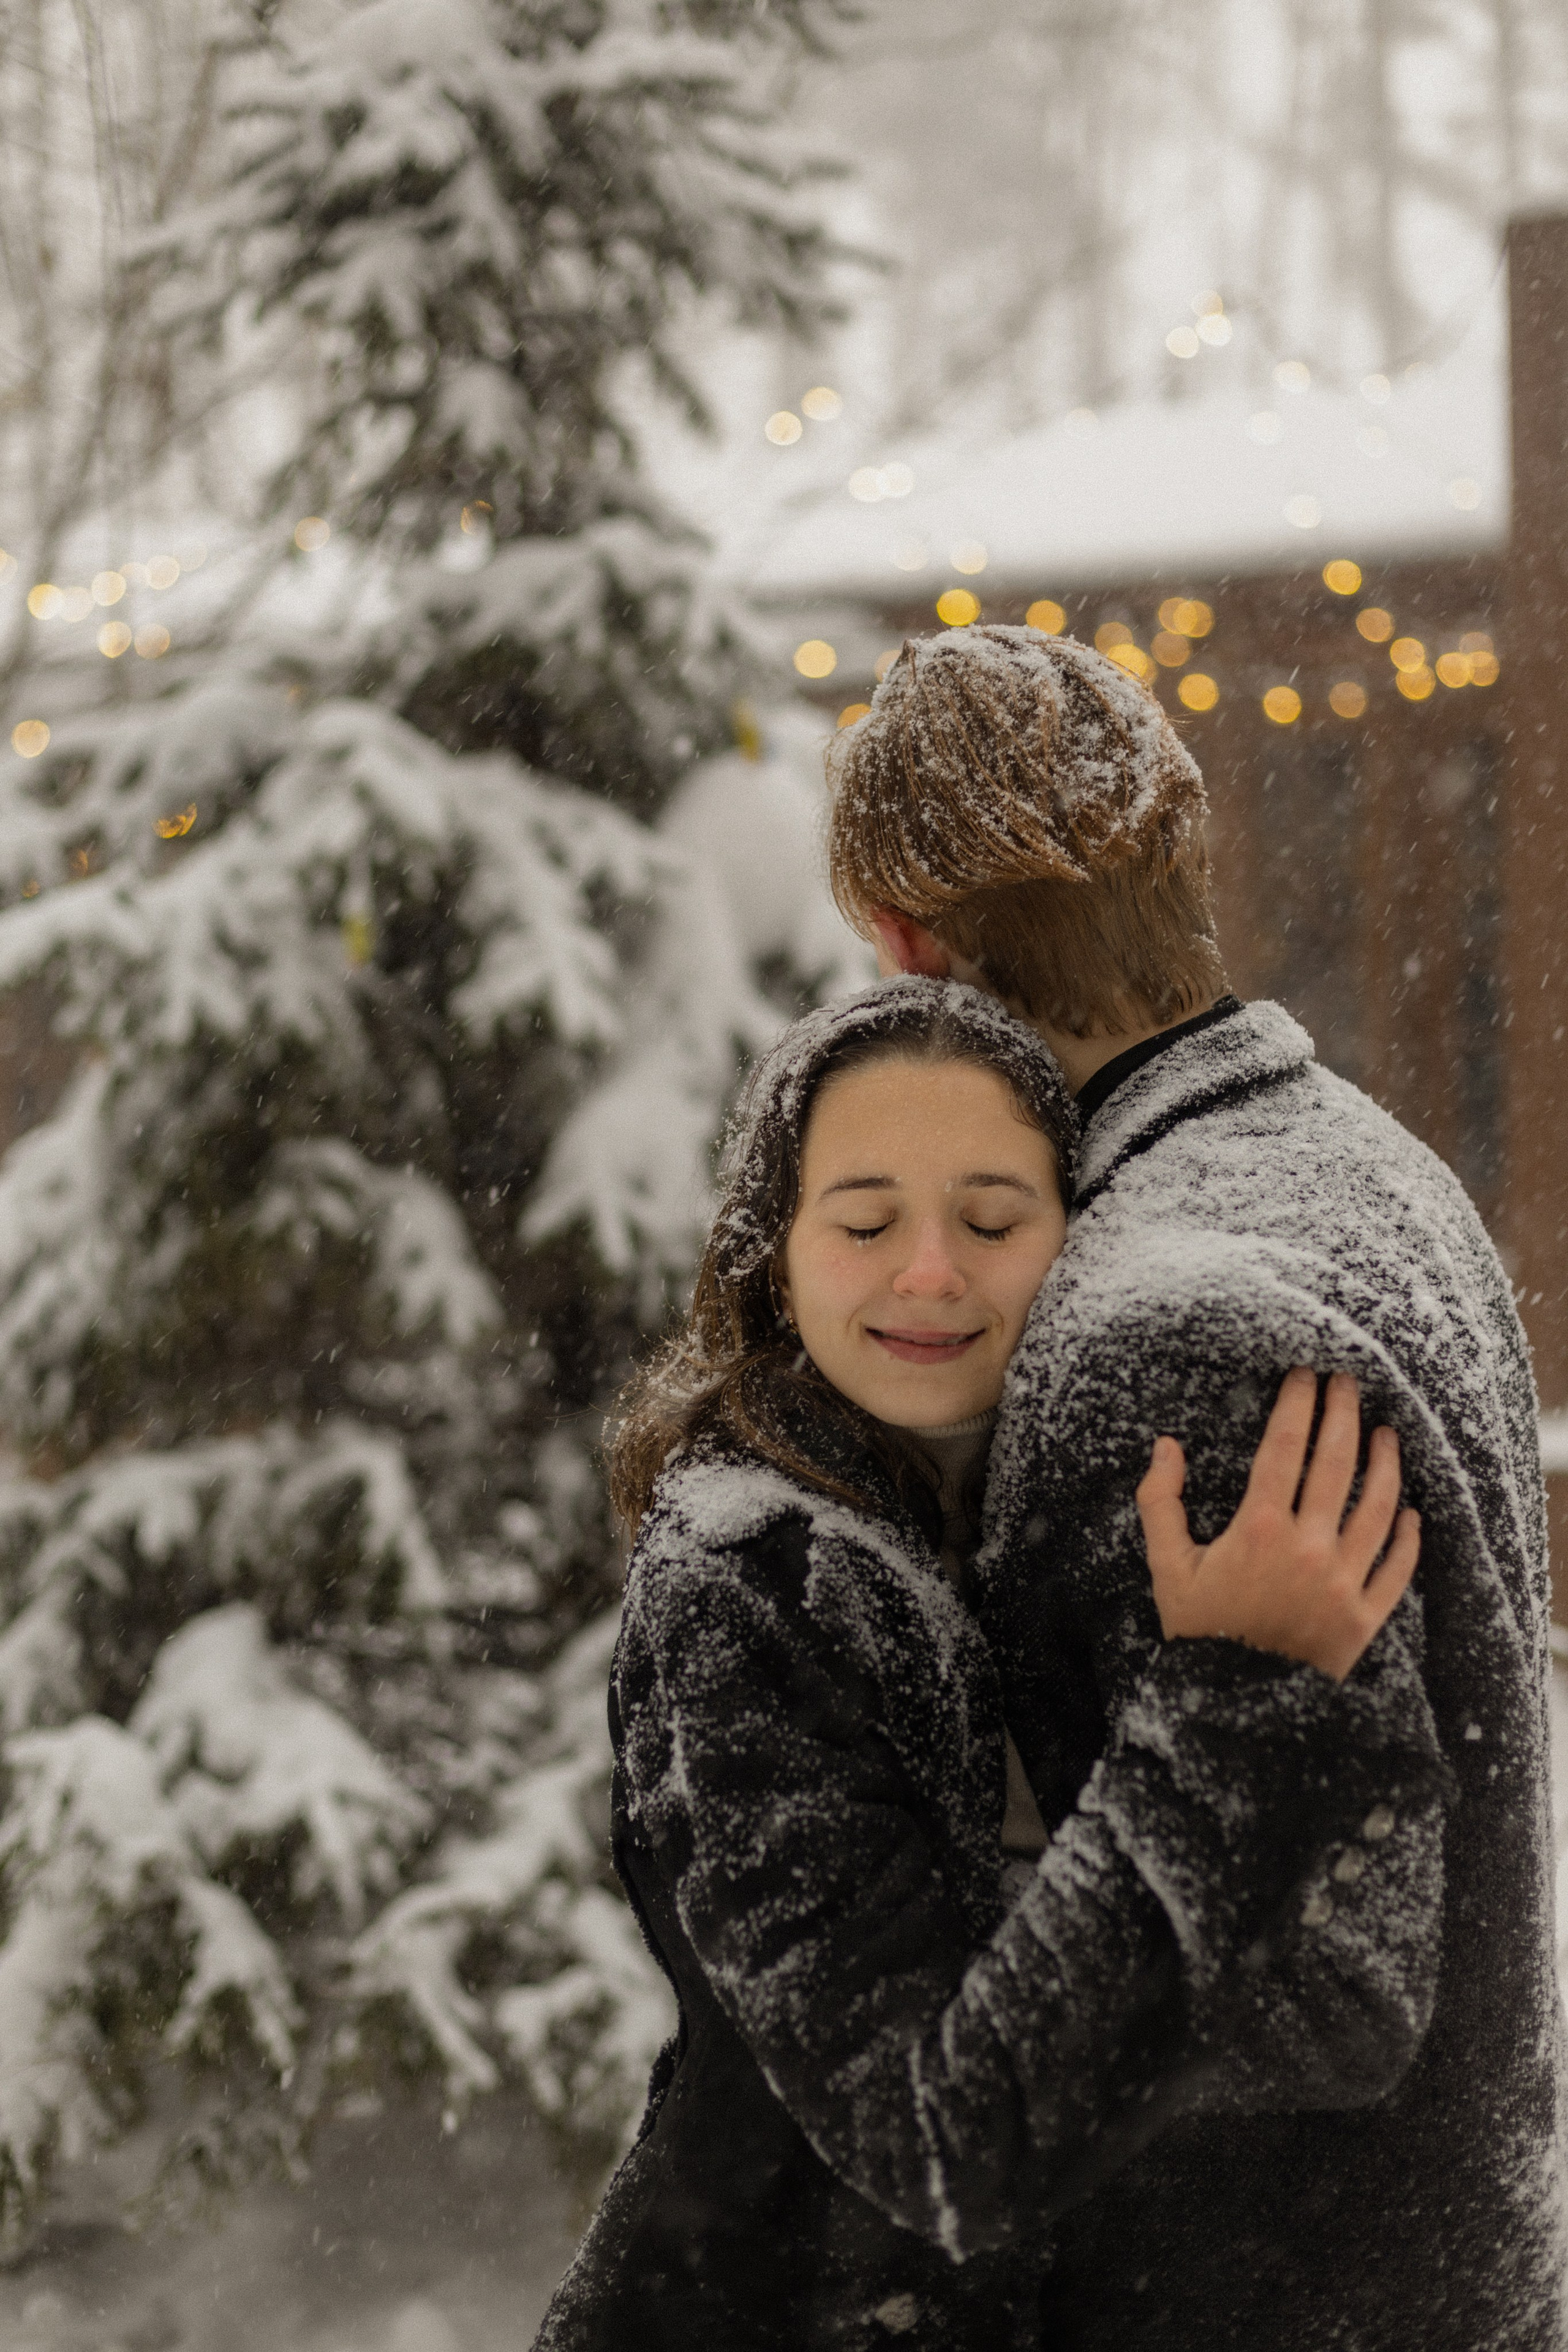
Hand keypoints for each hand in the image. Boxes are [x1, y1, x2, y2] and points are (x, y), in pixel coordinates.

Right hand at [1136, 1368, 1419, 1681]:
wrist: (1233, 1708)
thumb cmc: (1198, 1635)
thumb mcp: (1167, 1569)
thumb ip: (1161, 1503)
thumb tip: (1166, 1446)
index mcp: (1258, 1530)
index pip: (1284, 1447)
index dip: (1297, 1404)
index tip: (1305, 1375)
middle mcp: (1307, 1549)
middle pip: (1336, 1464)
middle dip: (1344, 1415)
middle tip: (1348, 1384)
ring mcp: (1342, 1583)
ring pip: (1377, 1508)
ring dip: (1385, 1464)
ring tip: (1387, 1434)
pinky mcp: (1365, 1618)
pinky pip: (1396, 1568)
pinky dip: (1407, 1537)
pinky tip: (1409, 1512)